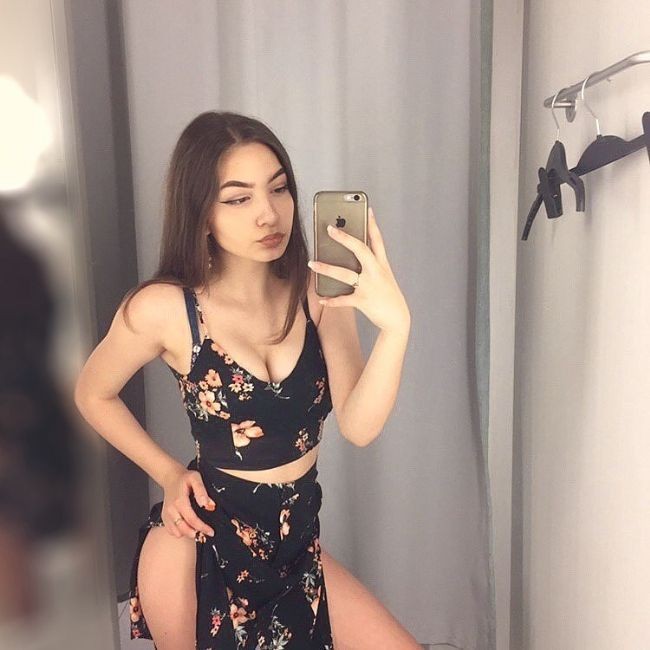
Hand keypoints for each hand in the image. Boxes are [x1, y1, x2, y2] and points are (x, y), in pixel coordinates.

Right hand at [161, 467, 215, 538]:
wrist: (171, 478)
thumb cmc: (184, 478)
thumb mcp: (196, 478)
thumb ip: (202, 491)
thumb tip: (207, 504)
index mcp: (180, 501)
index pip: (192, 520)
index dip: (202, 527)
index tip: (210, 531)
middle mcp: (171, 510)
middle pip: (183, 530)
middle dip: (196, 534)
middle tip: (206, 533)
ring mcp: (167, 515)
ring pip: (177, 533)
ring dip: (188, 533)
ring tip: (197, 528)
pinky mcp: (164, 518)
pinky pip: (171, 531)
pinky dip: (180, 532)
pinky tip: (187, 526)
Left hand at [308, 206, 410, 332]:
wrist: (398, 319)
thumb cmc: (389, 296)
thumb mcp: (384, 277)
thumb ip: (371, 265)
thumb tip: (351, 258)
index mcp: (382, 264)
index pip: (377, 240)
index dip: (372, 224)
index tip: (367, 208)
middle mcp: (376, 272)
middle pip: (360, 250)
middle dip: (344, 238)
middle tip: (329, 228)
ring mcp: (369, 286)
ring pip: (345, 274)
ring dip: (327, 268)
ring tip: (312, 263)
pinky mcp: (363, 301)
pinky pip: (343, 300)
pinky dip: (331, 300)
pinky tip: (321, 298)